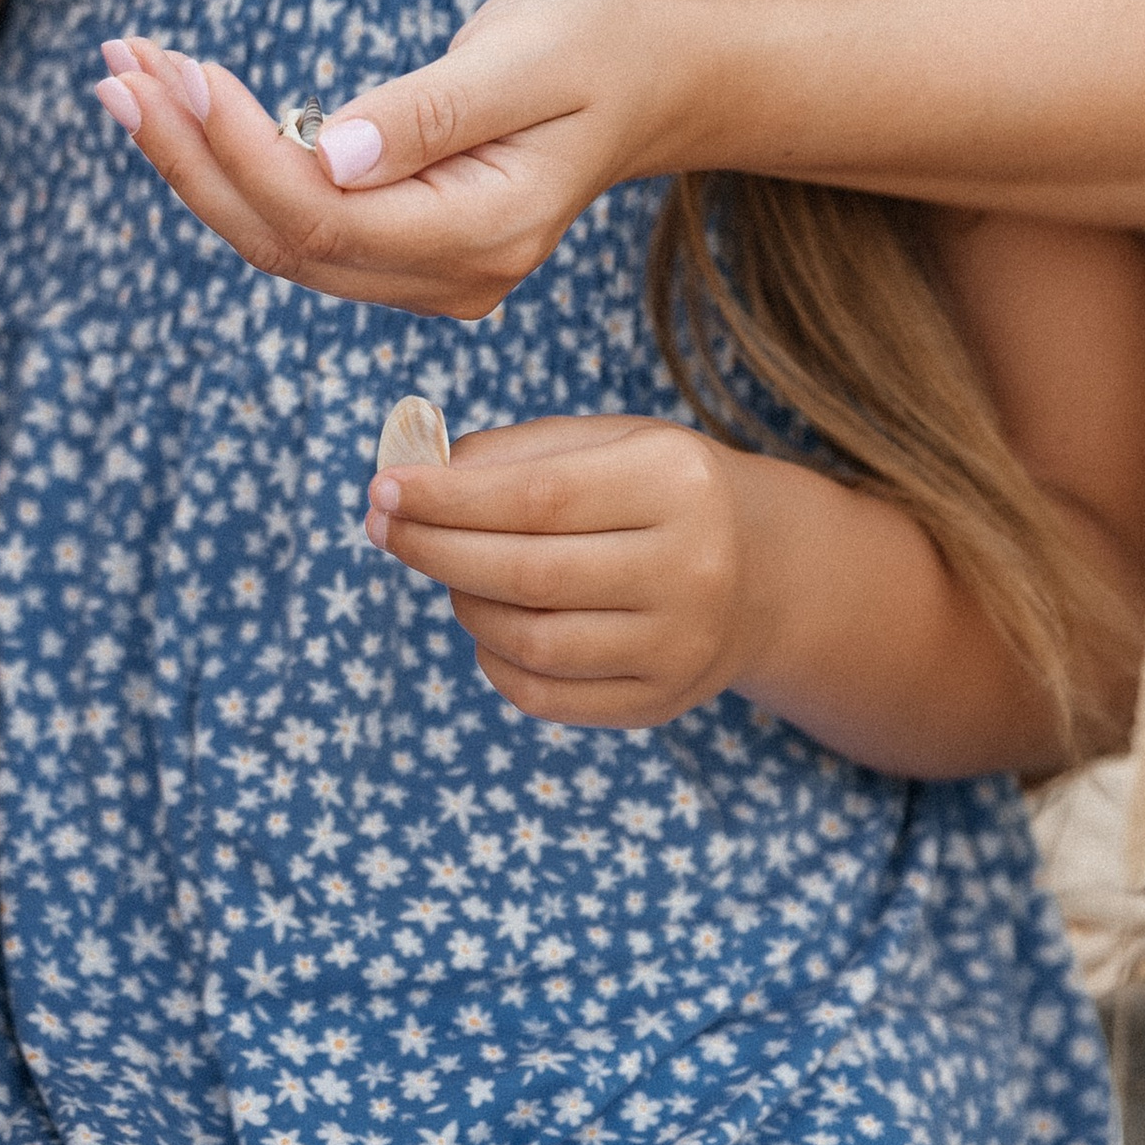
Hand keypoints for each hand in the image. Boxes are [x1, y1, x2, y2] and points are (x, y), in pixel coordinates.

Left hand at [92, 0, 686, 317]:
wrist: (648, 78)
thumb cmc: (595, 47)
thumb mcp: (528, 58)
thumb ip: (432, 112)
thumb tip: (329, 151)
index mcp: (485, 235)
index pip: (325, 213)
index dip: (240, 152)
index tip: (178, 73)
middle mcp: (450, 276)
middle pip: (283, 237)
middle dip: (188, 155)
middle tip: (118, 68)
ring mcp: (425, 274)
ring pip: (276, 236)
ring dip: (191, 160)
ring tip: (124, 76)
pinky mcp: (401, 247)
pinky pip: (294, 221)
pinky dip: (226, 164)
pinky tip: (175, 108)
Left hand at [368, 412, 749, 725]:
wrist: (763, 570)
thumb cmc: (654, 490)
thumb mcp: (603, 443)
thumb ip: (509, 455)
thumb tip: (409, 477)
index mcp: (675, 482)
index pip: (537, 498)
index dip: (448, 499)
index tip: (383, 489)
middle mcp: (691, 569)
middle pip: (529, 574)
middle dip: (435, 549)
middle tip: (382, 527)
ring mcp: (680, 646)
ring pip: (532, 643)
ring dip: (464, 603)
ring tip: (448, 570)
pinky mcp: (661, 702)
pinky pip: (547, 697)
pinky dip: (494, 660)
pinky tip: (488, 622)